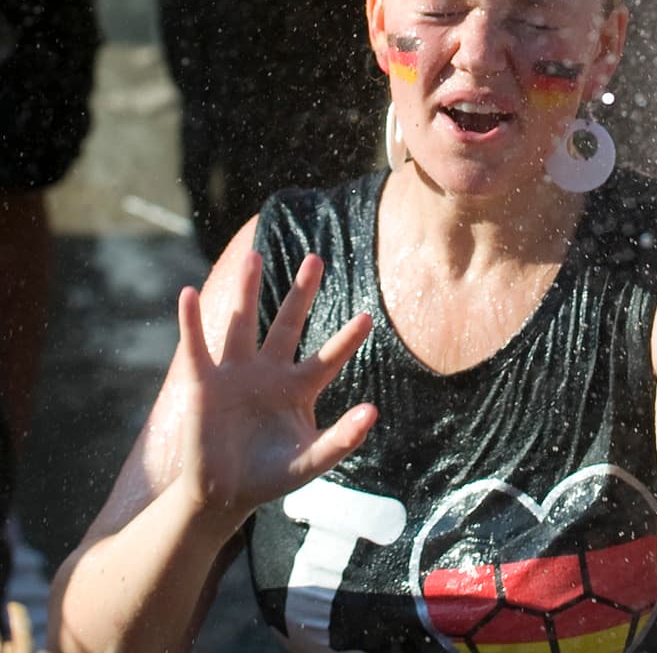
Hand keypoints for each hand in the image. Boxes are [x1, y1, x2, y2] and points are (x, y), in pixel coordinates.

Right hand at [173, 249, 374, 531]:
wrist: (222, 496)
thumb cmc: (270, 477)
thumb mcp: (310, 461)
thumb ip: (341, 439)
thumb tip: (373, 412)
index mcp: (298, 388)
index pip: (328, 358)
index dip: (346, 339)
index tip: (369, 316)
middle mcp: (269, 372)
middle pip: (288, 324)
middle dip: (301, 293)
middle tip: (315, 258)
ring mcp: (236, 374)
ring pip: (243, 324)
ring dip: (247, 291)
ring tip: (253, 256)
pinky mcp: (203, 384)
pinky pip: (195, 348)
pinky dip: (189, 323)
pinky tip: (187, 295)